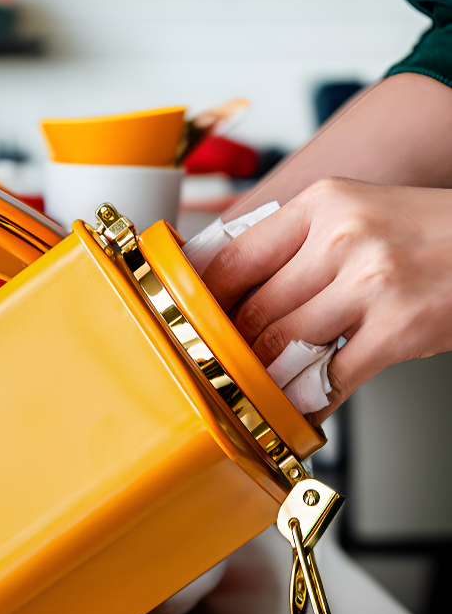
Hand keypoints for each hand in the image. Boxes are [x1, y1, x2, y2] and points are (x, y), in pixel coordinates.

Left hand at [203, 178, 451, 423]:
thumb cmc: (424, 234)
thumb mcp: (353, 214)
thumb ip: (292, 248)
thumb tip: (229, 293)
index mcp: (321, 204)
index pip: (232, 258)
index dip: (202, 302)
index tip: (189, 326)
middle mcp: (342, 236)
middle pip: (253, 310)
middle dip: (234, 350)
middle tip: (224, 369)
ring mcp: (371, 282)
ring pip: (282, 346)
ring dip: (266, 379)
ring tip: (259, 390)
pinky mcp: (397, 329)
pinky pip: (329, 379)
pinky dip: (308, 401)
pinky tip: (301, 408)